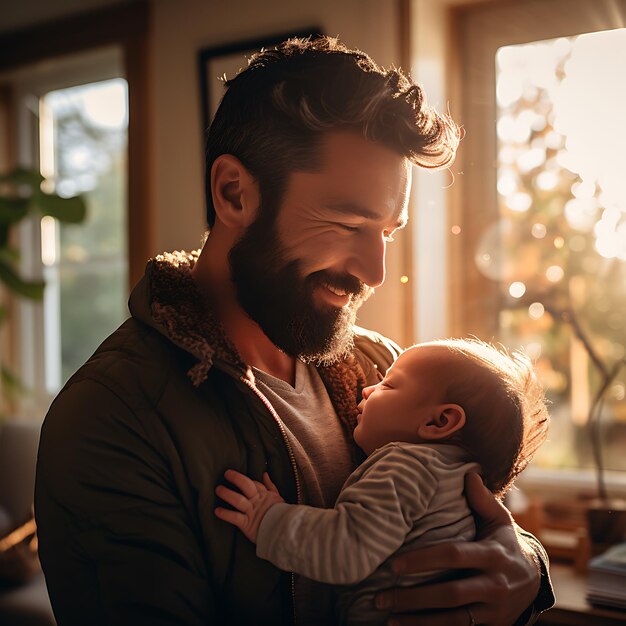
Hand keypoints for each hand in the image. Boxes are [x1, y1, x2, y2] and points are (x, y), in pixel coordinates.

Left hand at [215, 469, 284, 542]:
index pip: (253, 483)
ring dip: (227, 494)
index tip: (235, 477)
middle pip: (246, 485)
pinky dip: (225, 514)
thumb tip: (265, 474)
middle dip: (236, 478)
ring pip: (238, 500)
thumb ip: (271, 486)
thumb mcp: (278, 498)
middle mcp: (257, 501)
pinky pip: (235, 517)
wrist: (285, 532)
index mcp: (264, 495)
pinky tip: (217, 510)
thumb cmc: (281, 515)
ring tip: (218, 490)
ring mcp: (251, 512)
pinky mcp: (247, 524)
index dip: (244, 479)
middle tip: (226, 474)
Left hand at [375, 473, 539, 624]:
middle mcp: (494, 584)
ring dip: (419, 622)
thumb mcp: (499, 520)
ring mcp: (494, 610)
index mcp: (492, 554)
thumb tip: (468, 472)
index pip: (453, 556)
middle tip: (379, 597)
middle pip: (449, 595)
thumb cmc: (505, 542)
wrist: (536, 580)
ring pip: (453, 621)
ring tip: (388, 619)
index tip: (393, 564)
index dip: (423, 560)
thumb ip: (482, 499)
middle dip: (413, 598)